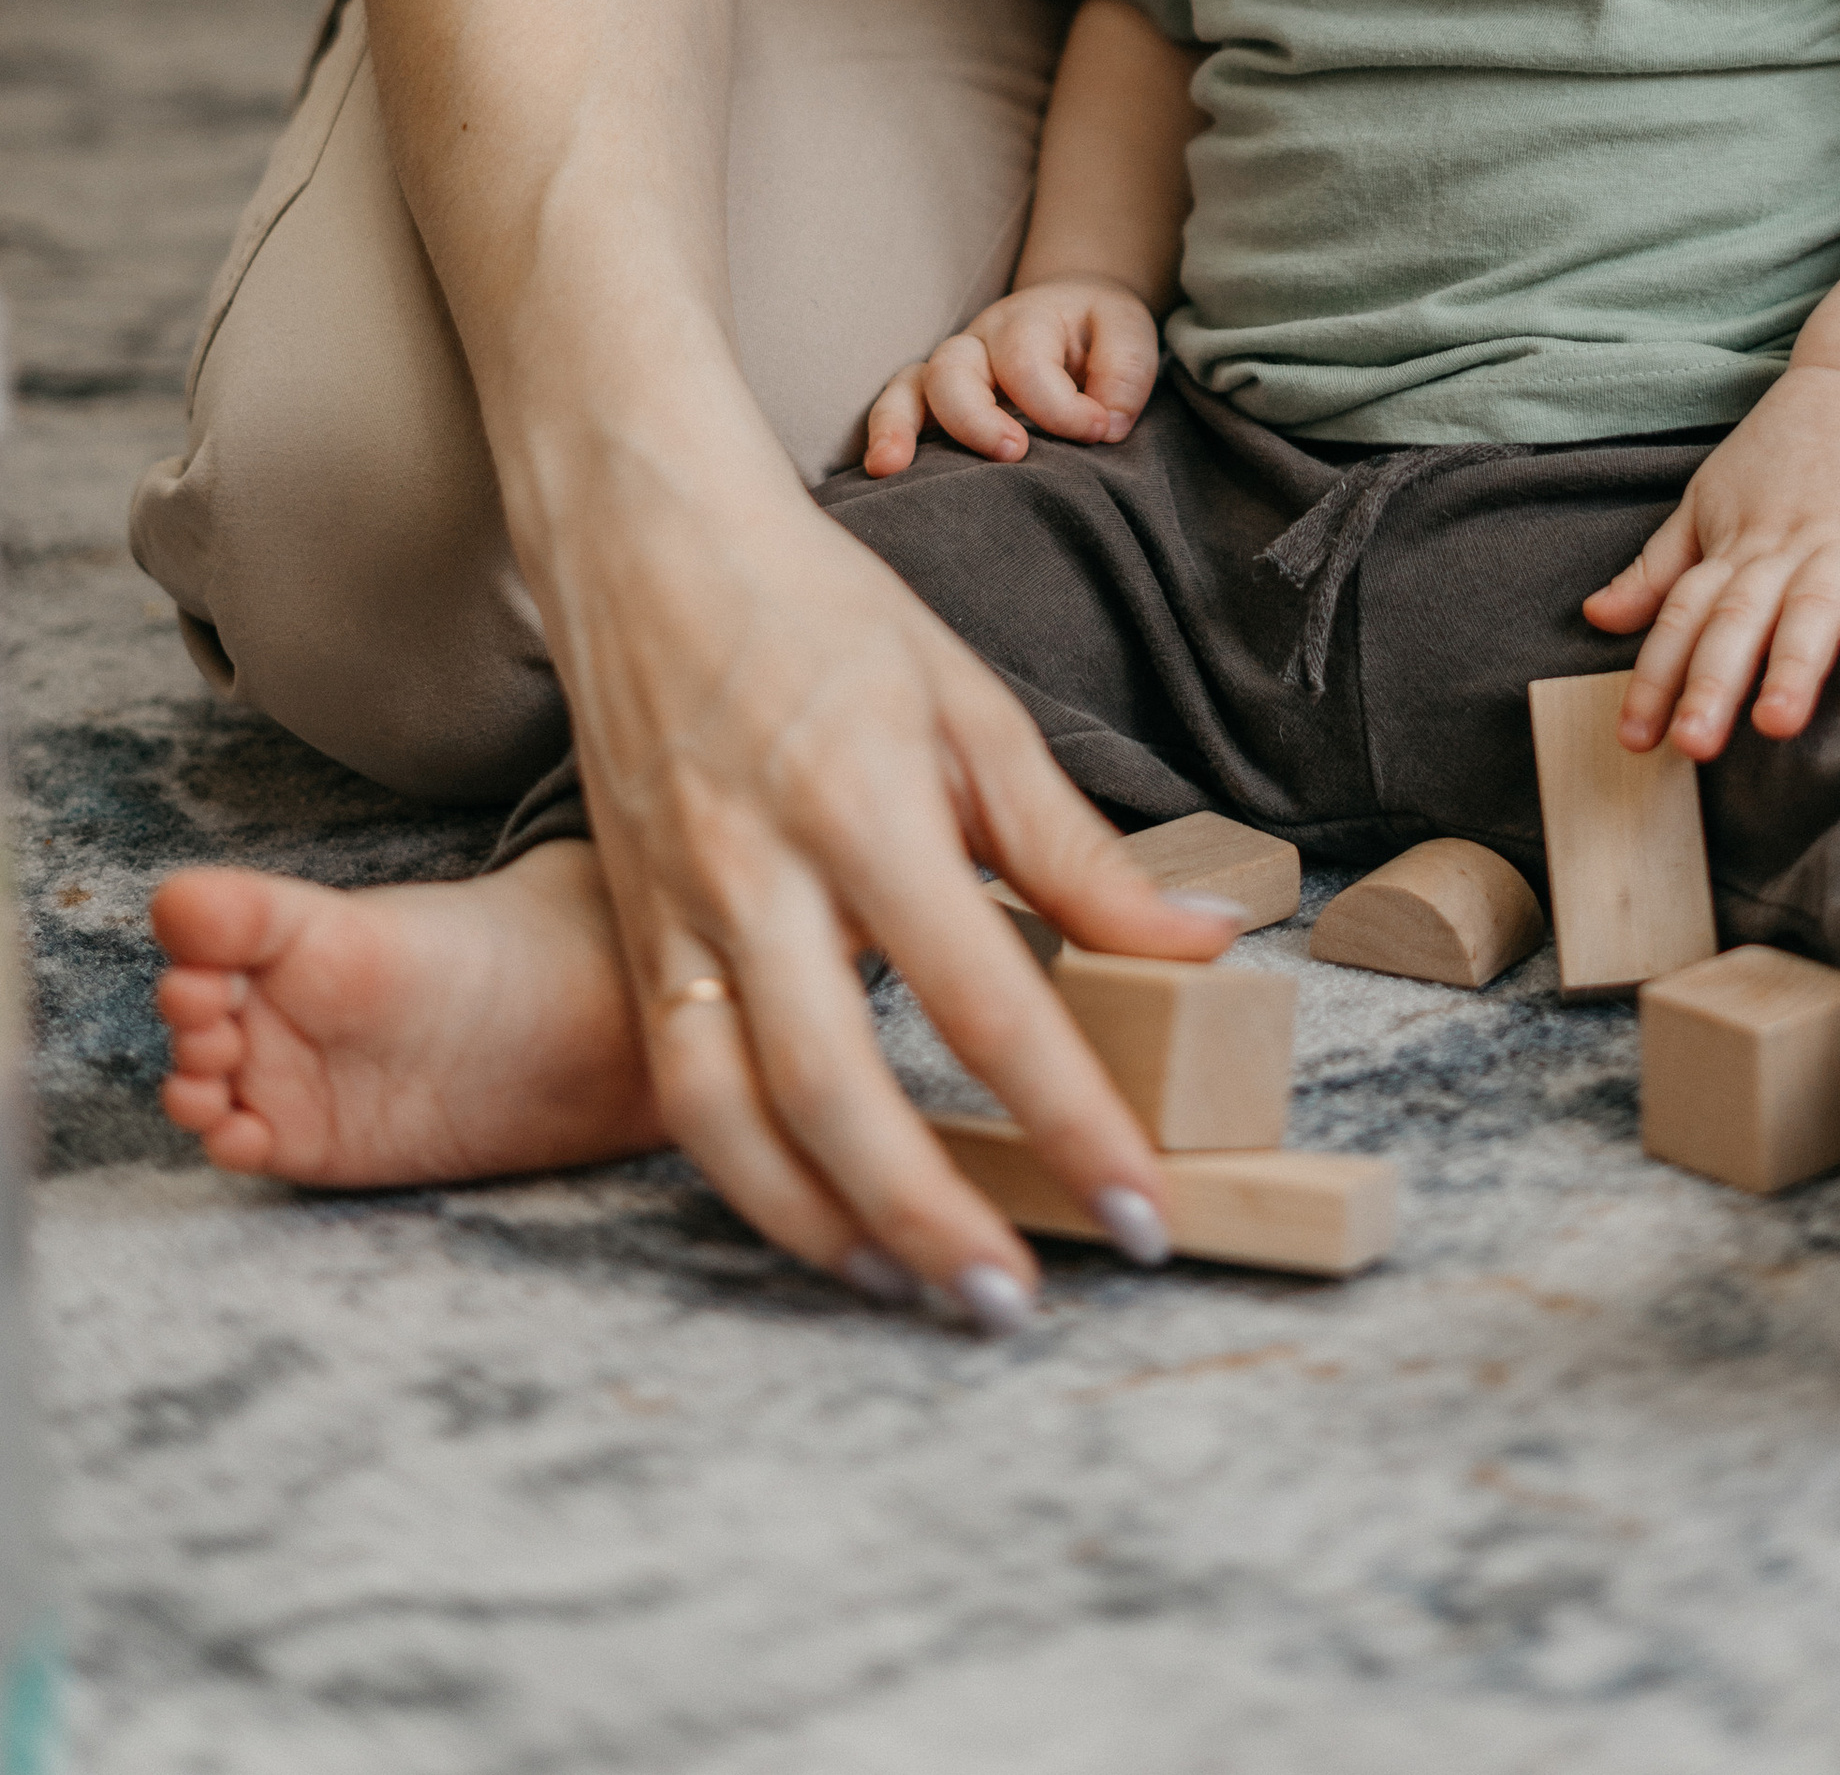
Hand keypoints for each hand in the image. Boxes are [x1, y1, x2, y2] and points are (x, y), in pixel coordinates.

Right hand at [533, 396, 1235, 1314]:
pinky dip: (753, 1181)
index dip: (1070, 1112)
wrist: (646, 544)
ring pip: (732, 1117)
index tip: (1143, 1203)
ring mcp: (676, 909)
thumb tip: (1203, 945)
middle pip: (838, 1088)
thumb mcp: (974, 706)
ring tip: (925, 1292)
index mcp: (865, 802)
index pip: (985, 994)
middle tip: (1025, 1299)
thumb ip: (1076, 846)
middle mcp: (756, 871)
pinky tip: (831, 1224)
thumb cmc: (826, 615)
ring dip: (831, 1229)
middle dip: (937, 1216)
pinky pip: (682, 1091)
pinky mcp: (631, 932)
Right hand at [863, 275, 1160, 475]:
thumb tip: (1106, 425)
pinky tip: (879, 476)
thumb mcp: (1129, 333)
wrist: (1073, 312)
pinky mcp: (936, 402)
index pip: (1027, 364)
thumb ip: (1124, 373)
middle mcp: (977, 342)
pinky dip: (883, 439)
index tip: (1102, 430)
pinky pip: (897, 413)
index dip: (1062, 407)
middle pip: (952, 370)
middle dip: (975, 416)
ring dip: (897, 427)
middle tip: (1014, 452)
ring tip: (889, 468)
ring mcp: (950, 372)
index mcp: (1026, 321)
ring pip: (908, 389)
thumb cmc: (1099, 330)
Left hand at [1581, 363, 1839, 756]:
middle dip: (1715, 682)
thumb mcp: (1707, 502)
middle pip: (1741, 618)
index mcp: (1732, 546)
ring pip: (1815, 609)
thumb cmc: (1781, 457)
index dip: (1657, 676)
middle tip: (1693, 744)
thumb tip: (1596, 618)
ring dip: (1794, 665)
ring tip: (1775, 722)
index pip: (1684, 614)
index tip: (1634, 739)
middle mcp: (1784, 548)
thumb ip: (1658, 570)